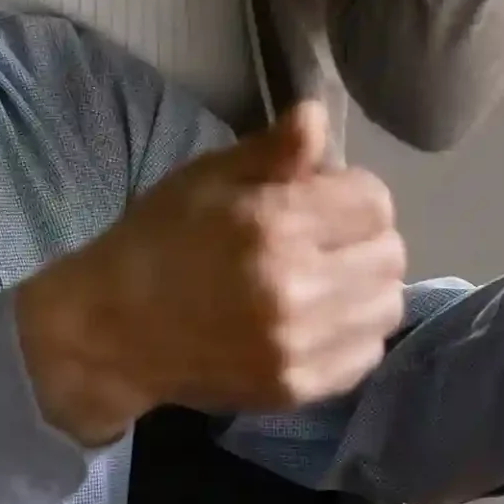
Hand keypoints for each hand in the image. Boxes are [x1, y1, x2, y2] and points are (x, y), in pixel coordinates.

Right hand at [14, 100, 407, 444]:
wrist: (113, 332)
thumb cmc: (160, 241)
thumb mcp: (207, 178)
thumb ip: (272, 151)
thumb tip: (318, 116)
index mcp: (274, 225)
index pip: (374, 201)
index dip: (349, 192)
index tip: (318, 198)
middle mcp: (296, 288)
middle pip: (390, 253)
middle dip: (362, 237)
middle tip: (321, 240)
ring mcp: (299, 345)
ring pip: (387, 305)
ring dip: (365, 286)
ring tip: (324, 281)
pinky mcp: (298, 388)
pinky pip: (367, 354)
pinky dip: (353, 333)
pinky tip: (316, 320)